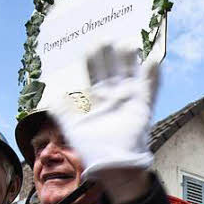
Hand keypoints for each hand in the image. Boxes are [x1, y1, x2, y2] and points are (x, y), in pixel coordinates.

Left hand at [53, 44, 158, 185]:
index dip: (94, 59)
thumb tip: (50, 100)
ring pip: (131, 74)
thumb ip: (62, 112)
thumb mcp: (72, 128)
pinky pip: (150, 89)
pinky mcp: (143, 108)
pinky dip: (153, 77)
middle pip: (113, 69)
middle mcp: (114, 95)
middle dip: (110, 55)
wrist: (112, 165)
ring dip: (130, 60)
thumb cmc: (93, 149)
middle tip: (107, 39)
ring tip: (128, 45)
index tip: (92, 45)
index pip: (96, 72)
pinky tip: (153, 61)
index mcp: (98, 98)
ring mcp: (129, 100)